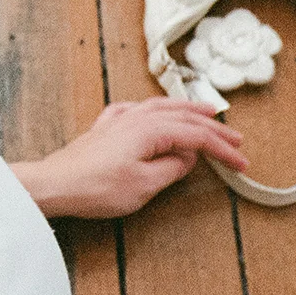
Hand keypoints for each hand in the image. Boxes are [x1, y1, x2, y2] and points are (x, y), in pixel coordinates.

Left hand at [10, 98, 249, 219]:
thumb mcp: (144, 185)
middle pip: (183, 117)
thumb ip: (171, 168)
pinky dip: (154, 108)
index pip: (197, 136)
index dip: (222, 149)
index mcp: (151, 129)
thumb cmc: (94, 187)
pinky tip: (153, 111)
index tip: (240, 161)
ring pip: (161, 107)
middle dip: (213, 127)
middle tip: (235, 139)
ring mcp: (119, 120)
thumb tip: (187, 157)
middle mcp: (136, 118)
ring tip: (206, 111)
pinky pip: (136, 109)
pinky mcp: (105, 128)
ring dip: (187, 110)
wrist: (54, 184)